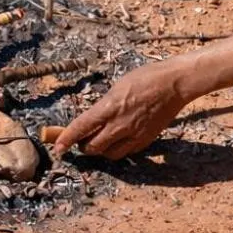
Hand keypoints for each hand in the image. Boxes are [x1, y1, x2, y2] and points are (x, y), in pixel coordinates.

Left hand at [51, 59, 189, 159]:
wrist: (174, 84)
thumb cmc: (146, 78)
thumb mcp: (118, 87)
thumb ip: (105, 106)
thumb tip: (94, 118)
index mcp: (110, 107)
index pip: (82, 127)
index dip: (67, 139)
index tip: (58, 148)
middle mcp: (120, 124)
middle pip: (93, 147)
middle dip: (84, 146)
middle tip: (82, 141)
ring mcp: (134, 134)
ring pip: (110, 154)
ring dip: (101, 151)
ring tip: (100, 141)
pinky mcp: (146, 140)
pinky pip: (127, 152)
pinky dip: (118, 149)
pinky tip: (119, 140)